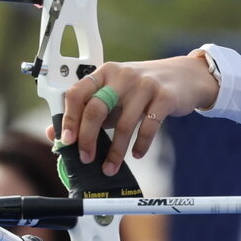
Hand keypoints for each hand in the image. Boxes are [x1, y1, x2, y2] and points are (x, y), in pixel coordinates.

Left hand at [53, 54, 217, 174]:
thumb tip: (55, 134)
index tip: (66, 140)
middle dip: (88, 138)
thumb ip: (88, 110)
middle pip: (96, 109)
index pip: (77, 93)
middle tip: (86, 158)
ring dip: (115, 151)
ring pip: (123, 124)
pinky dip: (141, 145)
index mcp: (104, 73)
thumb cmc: (143, 87)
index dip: (68, 118)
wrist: (185, 76)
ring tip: (110, 166)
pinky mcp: (165, 97)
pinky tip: (136, 154)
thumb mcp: (114, 93)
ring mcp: (145, 86)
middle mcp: (122, 76)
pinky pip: (149, 127)